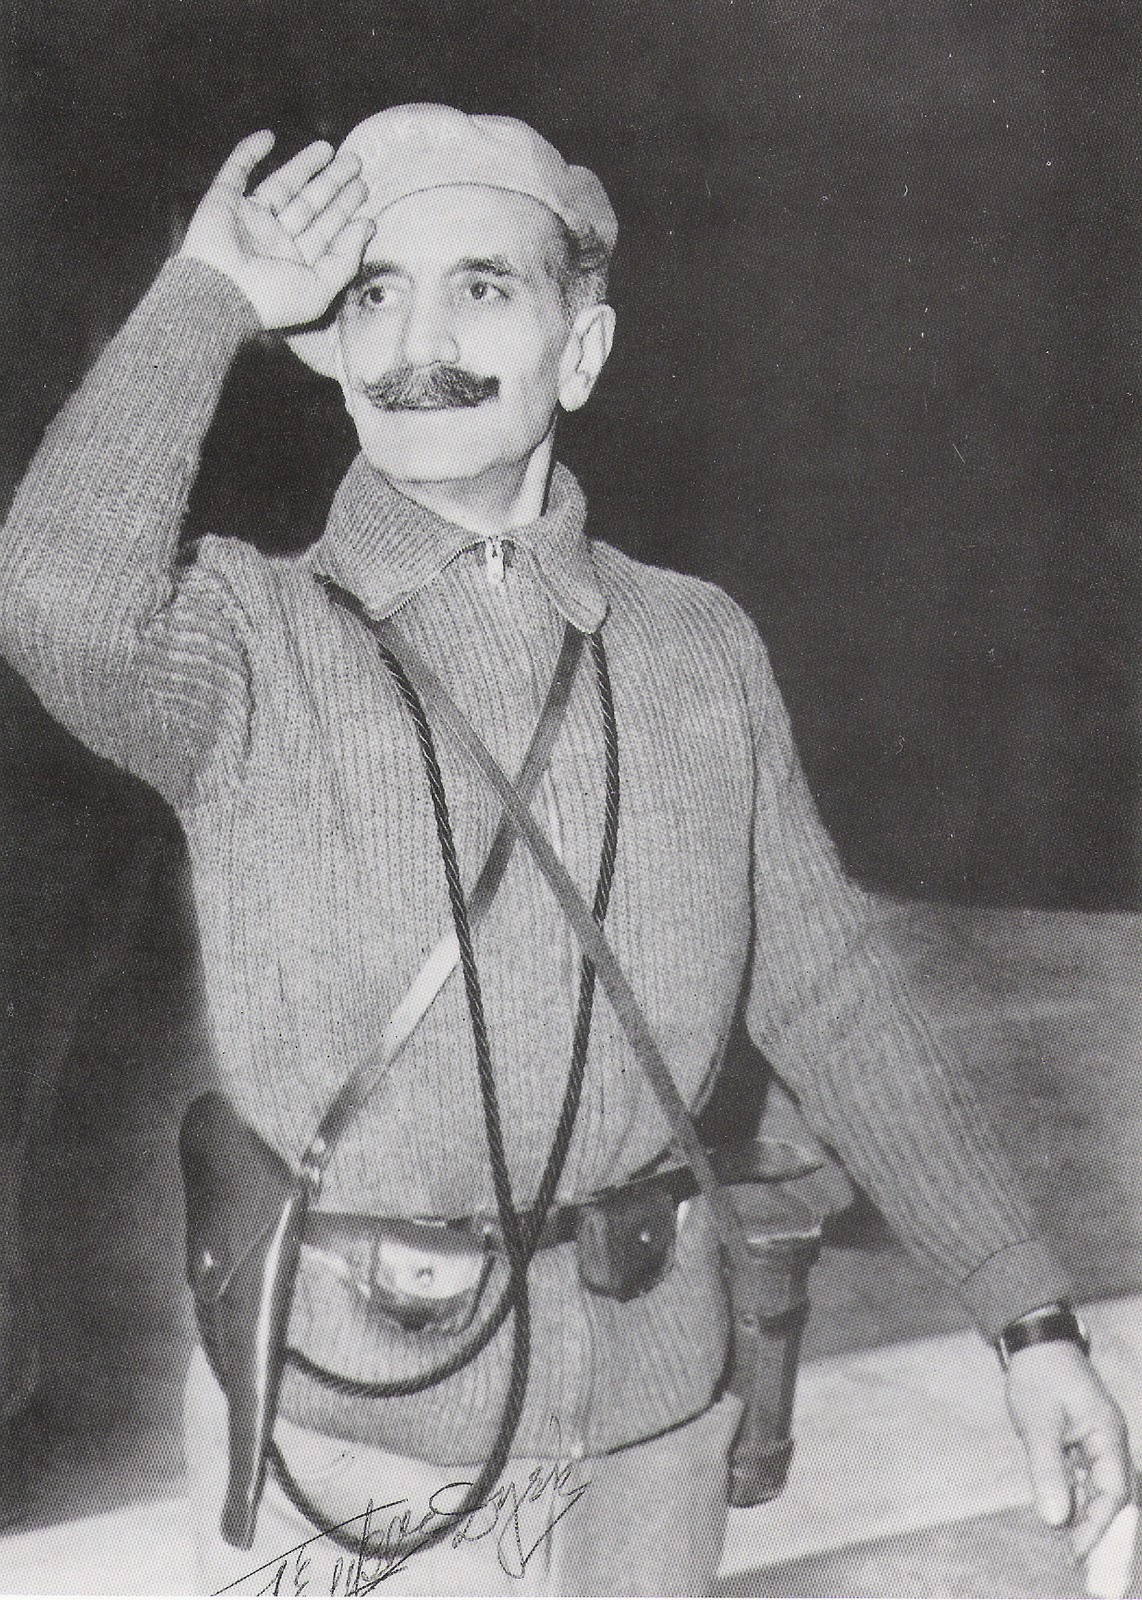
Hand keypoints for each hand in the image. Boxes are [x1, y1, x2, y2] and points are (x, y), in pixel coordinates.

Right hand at [179, 131, 374, 330]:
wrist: (218, 293)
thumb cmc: (270, 300)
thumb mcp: (320, 289)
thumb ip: (346, 259)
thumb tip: (367, 226)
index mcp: (296, 263)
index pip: (326, 231)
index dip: (345, 211)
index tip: (364, 192)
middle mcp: (274, 240)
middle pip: (309, 205)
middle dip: (332, 184)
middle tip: (355, 162)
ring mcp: (250, 219)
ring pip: (282, 185)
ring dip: (304, 165)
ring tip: (329, 148)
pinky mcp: (224, 201)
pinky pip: (237, 170)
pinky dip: (249, 152)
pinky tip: (268, 136)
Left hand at [1005, 1341, 1133, 1560]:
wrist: (1035, 1341)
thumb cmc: (1038, 1375)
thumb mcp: (1038, 1422)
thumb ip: (1047, 1469)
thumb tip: (1054, 1519)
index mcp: (1109, 1435)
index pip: (1115, 1492)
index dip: (1097, 1525)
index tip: (1076, 1551)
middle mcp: (1110, 1441)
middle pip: (1115, 1497)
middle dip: (1101, 1531)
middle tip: (1082, 1565)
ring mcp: (1098, 1441)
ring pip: (1100, 1490)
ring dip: (1086, 1518)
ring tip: (1069, 1551)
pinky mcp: (1083, 1440)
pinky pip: (1086, 1477)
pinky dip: (1075, 1498)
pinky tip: (1060, 1517)